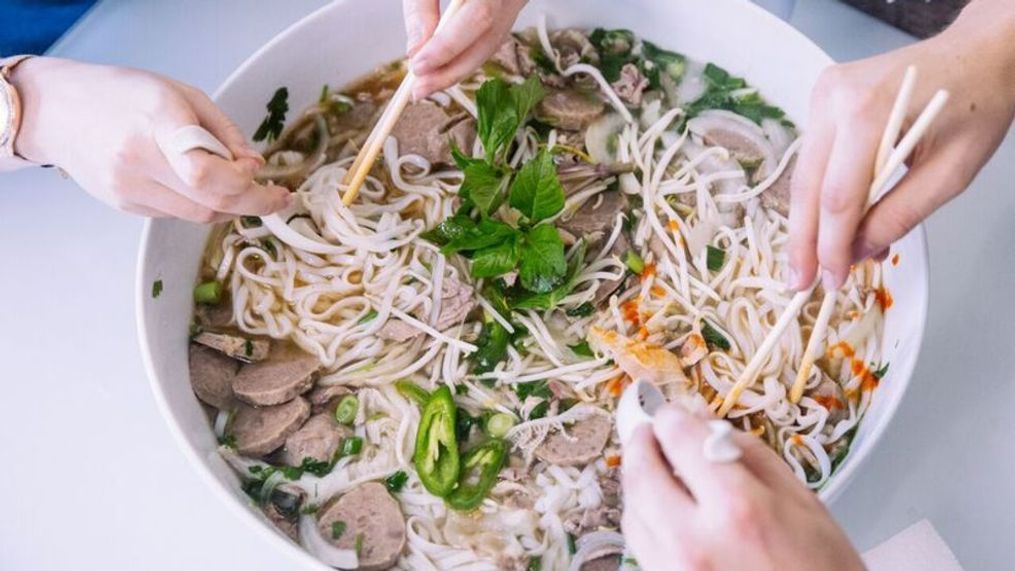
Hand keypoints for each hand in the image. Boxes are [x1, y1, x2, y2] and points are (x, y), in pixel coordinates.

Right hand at [11, 57, 289, 222]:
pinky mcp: (124, 205)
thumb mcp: (182, 94)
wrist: (57, 111)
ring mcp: (128, 188)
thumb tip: (255, 166)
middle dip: (252, 203)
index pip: (204, 172)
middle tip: (278, 197)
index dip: (242, 182)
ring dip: (230, 206)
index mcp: (156, 123)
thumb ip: (223, 132)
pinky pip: (177, 214)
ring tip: (244, 189)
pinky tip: (201, 187)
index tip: (261, 175)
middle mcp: (138, 161)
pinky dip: (199, 204)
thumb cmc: (123, 94)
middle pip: (209, 202)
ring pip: (198, 215)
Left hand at [404, 0, 527, 98]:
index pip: (477, 16)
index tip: (418, 65)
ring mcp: (516, 0)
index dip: (447, 46)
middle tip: (419, 90)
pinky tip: (444, 69)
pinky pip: (491, 37)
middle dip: (452, 69)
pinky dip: (467, 56)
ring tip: (427, 86)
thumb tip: (415, 51)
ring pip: (492, 43)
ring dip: (459, 69)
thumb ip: (421, 8)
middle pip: (488, 37)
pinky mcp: (511, 6)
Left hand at [621, 406, 864, 570]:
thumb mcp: (805, 504)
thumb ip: (750, 455)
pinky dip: (645, 517)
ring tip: (658, 469)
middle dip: (642, 442)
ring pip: (631, 509)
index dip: (672, 416)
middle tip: (652, 432)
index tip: (675, 414)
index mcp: (737, 508)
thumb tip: (706, 422)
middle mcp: (694, 541)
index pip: (679, 438)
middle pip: (640, 472)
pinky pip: (640, 543)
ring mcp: (674, 570)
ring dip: (639, 480)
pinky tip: (664, 509)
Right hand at [787, 0, 1014, 289]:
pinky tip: (830, 224)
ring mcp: (822, 96)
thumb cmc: (977, 105)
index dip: (830, 246)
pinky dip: (821, 194)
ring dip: (810, 222)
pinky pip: (814, 158)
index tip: (830, 282)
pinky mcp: (821, 99)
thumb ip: (900, 215)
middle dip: (804, 241)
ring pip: (805, 175)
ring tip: (814, 263)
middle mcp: (832, 100)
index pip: (837, 196)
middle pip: (808, 187)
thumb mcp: (952, 173)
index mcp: (867, 112)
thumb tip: (857, 253)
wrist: (979, 53)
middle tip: (799, 283)